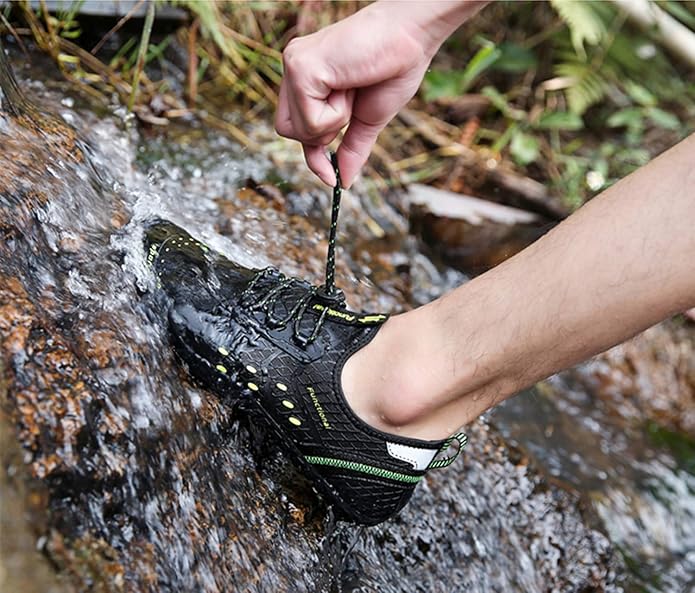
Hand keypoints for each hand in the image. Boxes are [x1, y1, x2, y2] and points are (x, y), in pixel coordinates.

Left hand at [275, 1, 484, 186]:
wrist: (412, 38)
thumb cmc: (394, 67)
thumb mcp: (368, 118)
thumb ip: (352, 148)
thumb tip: (345, 182)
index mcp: (306, 77)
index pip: (296, 126)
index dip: (313, 155)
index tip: (331, 179)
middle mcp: (294, 68)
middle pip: (287, 131)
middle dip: (321, 133)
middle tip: (349, 105)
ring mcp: (294, 66)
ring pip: (297, 130)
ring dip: (332, 122)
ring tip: (351, 89)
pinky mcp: (300, 68)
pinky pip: (310, 120)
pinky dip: (335, 114)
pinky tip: (348, 85)